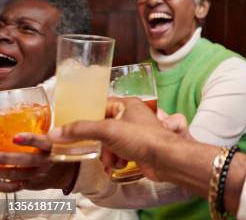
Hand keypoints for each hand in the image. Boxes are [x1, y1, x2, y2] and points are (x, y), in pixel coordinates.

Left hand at [0, 134, 77, 192]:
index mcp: (53, 148)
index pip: (43, 143)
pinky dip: (2, 185)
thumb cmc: (58, 153)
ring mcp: (39, 175)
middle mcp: (46, 162)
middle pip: (26, 161)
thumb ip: (40, 138)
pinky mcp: (32, 185)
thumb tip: (17, 127)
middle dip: (8, 158)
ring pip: (17, 174)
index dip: (30, 140)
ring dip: (1, 171)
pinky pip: (14, 187)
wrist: (68, 173)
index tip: (16, 137)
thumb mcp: (56, 141)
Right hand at [48, 97, 187, 181]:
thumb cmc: (143, 138)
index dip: (87, 116)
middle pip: (102, 128)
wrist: (166, 159)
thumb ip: (81, 130)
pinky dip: (116, 160)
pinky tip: (121, 164)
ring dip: (107, 154)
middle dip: (98, 143)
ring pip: (109, 143)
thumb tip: (55, 133)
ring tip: (114, 160)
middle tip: (97, 149)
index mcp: (127, 104)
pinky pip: (118, 153)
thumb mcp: (108, 131)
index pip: (100, 105)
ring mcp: (135, 133)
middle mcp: (132, 116)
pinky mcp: (138, 148)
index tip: (73, 127)